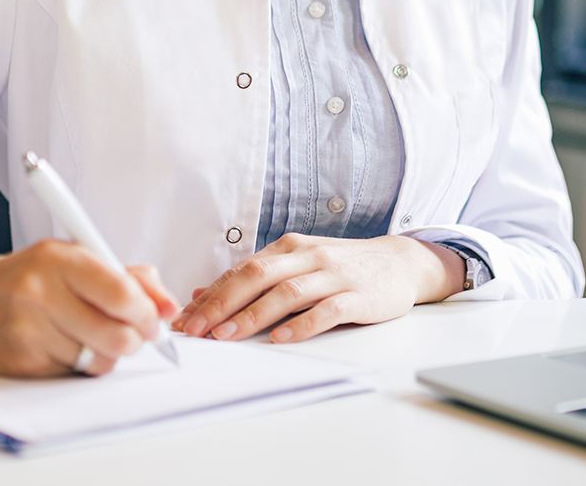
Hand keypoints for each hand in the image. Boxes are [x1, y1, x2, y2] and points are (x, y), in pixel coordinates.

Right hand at [0, 240, 178, 376]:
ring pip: (99, 360)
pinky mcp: (20, 364)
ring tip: (102, 334)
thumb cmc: (34, 274)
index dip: (149, 312)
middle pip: (116, 335)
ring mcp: (27, 333)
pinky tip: (73, 344)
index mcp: (60, 261)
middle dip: (138, 339)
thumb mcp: (80, 256)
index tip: (156, 317)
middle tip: (139, 333)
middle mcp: (41, 296)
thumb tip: (169, 307)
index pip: (122, 294)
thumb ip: (130, 276)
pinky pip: (74, 373)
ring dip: (112, 352)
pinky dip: (84, 363)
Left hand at [172, 233, 463, 343]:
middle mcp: (311, 255)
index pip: (243, 269)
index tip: (184, 320)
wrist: (401, 262)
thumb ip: (257, 277)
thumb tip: (205, 292)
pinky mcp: (358, 295)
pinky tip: (281, 339)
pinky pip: (327, 309)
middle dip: (223, 303)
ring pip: (288, 292)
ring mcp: (335, 274)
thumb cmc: (344, 267)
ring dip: (254, 315)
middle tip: (194, 330)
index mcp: (292, 247)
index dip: (212, 295)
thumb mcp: (300, 264)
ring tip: (227, 337)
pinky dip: (302, 325)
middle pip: (259, 275)